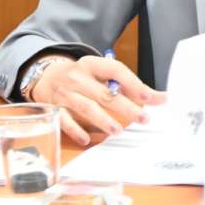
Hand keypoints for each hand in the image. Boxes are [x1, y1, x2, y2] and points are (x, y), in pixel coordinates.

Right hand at [28, 54, 165, 145]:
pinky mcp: (54, 108)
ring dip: (102, 120)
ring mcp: (65, 93)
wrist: (46, 76)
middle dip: (125, 107)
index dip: (132, 83)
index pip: (115, 70)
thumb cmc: (82, 76)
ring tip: (118, 131)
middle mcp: (77, 77)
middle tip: (143, 118)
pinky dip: (75, 130)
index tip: (149, 97)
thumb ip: (127, 85)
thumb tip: (158, 98)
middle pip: (103, 93)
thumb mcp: (101, 73)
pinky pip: (64, 120)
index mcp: (92, 65)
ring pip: (85, 107)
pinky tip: (86, 140)